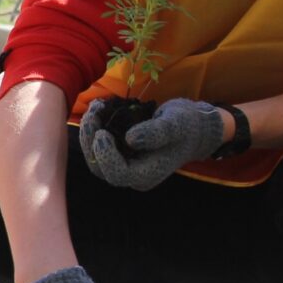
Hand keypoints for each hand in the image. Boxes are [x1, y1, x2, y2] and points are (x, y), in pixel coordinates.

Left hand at [79, 97, 227, 191]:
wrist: (192, 127)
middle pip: (100, 167)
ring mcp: (124, 164)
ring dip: (90, 132)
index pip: (118, 173)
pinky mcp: (119, 153)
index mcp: (146, 175)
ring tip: (95, 107)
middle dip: (91, 141)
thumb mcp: (176, 124)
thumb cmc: (187, 126)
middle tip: (92, 114)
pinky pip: (100, 145)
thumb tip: (131, 139)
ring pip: (95, 155)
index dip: (105, 156)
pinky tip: (98, 107)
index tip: (102, 133)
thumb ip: (157, 133)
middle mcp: (132, 174)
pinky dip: (95, 127)